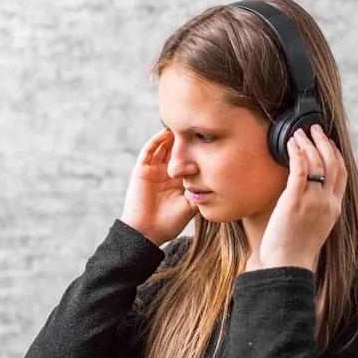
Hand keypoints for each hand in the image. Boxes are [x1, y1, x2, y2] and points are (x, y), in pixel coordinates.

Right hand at [120, 128, 199, 245]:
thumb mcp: (191, 207)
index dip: (195, 150)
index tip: (207, 138)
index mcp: (177, 182)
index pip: (186, 161)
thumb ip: (200, 194)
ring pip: (161, 148)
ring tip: (180, 124)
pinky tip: (165, 133)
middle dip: (183, 139)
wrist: (147, 233)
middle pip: (174, 151)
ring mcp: (152, 172)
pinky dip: (155, 141)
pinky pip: (147, 152)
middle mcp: (164, 175)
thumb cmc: (168, 224)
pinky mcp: (141, 172)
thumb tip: (217, 184)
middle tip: (194, 125)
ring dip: (169, 137)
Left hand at [258, 124, 347, 270]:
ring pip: (316, 163)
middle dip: (324, 142)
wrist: (288, 266)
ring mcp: (312, 201)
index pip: (342, 175)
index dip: (336, 155)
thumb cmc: (294, 250)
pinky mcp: (294, 201)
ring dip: (308, 144)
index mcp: (334, 209)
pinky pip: (299, 170)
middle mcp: (327, 203)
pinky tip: (291, 144)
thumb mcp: (313, 227)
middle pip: (332, 164)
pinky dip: (296, 154)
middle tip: (315, 129)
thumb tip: (302, 193)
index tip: (328, 142)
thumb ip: (313, 209)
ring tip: (299, 133)